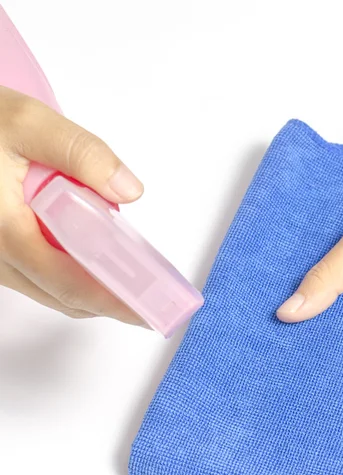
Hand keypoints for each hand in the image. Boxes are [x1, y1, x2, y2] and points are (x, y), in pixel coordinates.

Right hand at [0, 86, 145, 324]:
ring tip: (134, 279)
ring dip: (94, 288)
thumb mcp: (26, 122)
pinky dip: (74, 273)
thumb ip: (80, 153)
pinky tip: (97, 256)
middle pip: (64, 295)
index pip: (69, 282)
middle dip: (112, 301)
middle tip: (153, 298)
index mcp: (4, 232)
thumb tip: (127, 190)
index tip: (148, 308)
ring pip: (52, 289)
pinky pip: (41, 275)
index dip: (113, 301)